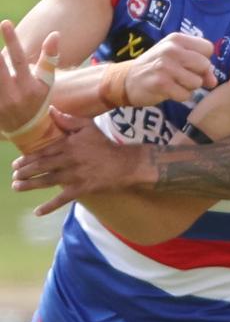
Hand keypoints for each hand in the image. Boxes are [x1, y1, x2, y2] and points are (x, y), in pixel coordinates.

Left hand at [0, 21, 58, 133]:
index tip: (5, 23)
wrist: (28, 132)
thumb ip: (49, 58)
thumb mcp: (46, 82)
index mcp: (29, 86)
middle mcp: (13, 94)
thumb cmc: (38, 101)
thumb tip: (54, 34)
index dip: (12, 40)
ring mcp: (1, 102)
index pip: (19, 59)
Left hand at [12, 107, 149, 214]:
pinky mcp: (81, 188)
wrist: (124, 164)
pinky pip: (63, 198)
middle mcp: (69, 160)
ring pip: (48, 181)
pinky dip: (50, 206)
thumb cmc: (105, 144)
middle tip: (14, 176)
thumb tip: (51, 110)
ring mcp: (75, 175)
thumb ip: (68, 119)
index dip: (28, 158)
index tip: (16, 163)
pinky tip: (38, 211)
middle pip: (42, 167)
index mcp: (69, 145)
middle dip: (25, 172)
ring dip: (30, 185)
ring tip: (17, 187)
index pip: (43, 152)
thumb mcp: (88, 127)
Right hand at [124, 32, 217, 104]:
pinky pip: (186, 95)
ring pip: (197, 82)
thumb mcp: (176, 58)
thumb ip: (198, 66)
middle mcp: (171, 49)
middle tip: (181, 77)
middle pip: (205, 65)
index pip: (208, 48)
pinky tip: (168, 91)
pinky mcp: (161, 83)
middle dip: (198, 75)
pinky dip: (180, 97)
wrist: (127, 79)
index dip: (204, 60)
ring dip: (188, 87)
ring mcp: (166, 66)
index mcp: (177, 39)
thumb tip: (213, 81)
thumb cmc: (156, 68)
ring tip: (174, 83)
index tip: (191, 66)